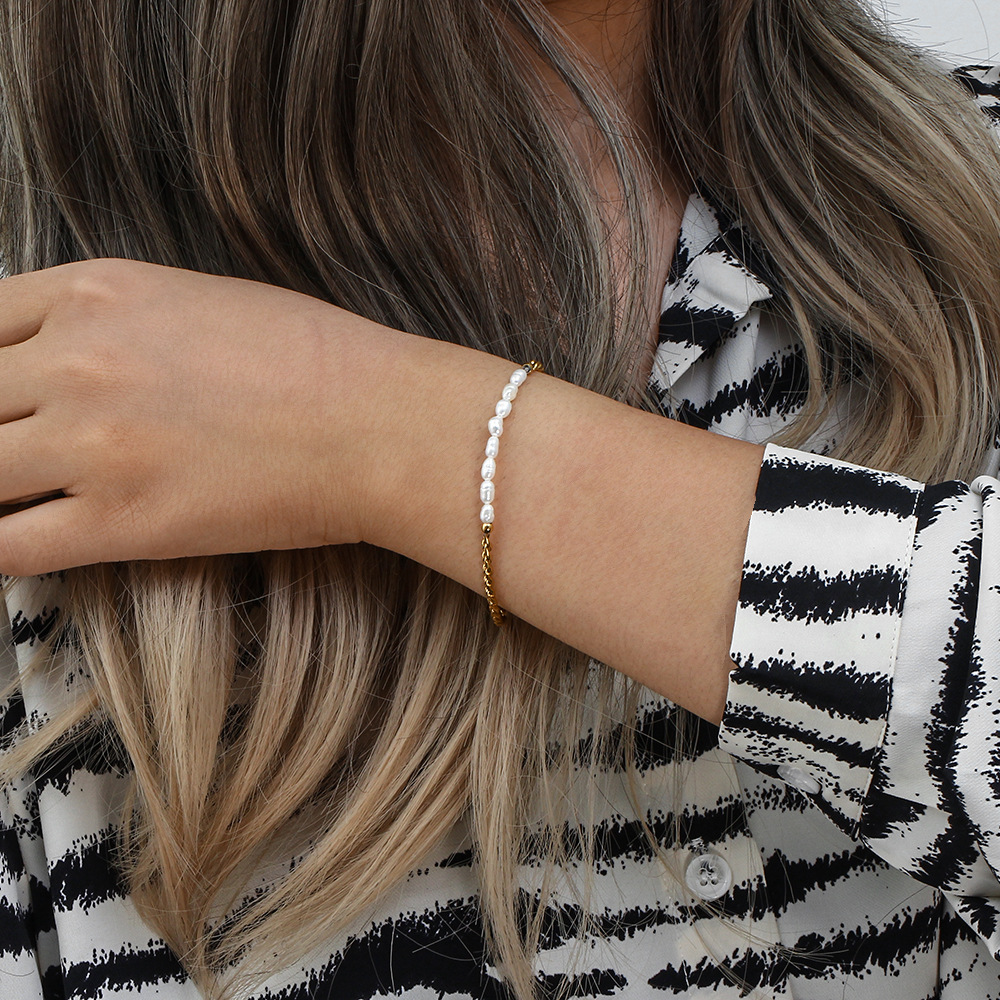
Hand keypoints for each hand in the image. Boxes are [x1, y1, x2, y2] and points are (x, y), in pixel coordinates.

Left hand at [0, 258, 379, 575]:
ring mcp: (92, 444)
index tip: (4, 402)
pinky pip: (7, 546)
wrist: (380, 424)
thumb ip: (115, 320)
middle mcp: (76, 360)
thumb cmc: (318, 358)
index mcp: (97, 291)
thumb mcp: (201, 299)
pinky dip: (3, 545)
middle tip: (20, 454)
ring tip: (26, 497)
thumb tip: (68, 358)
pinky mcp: (122, 523)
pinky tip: (32, 537)